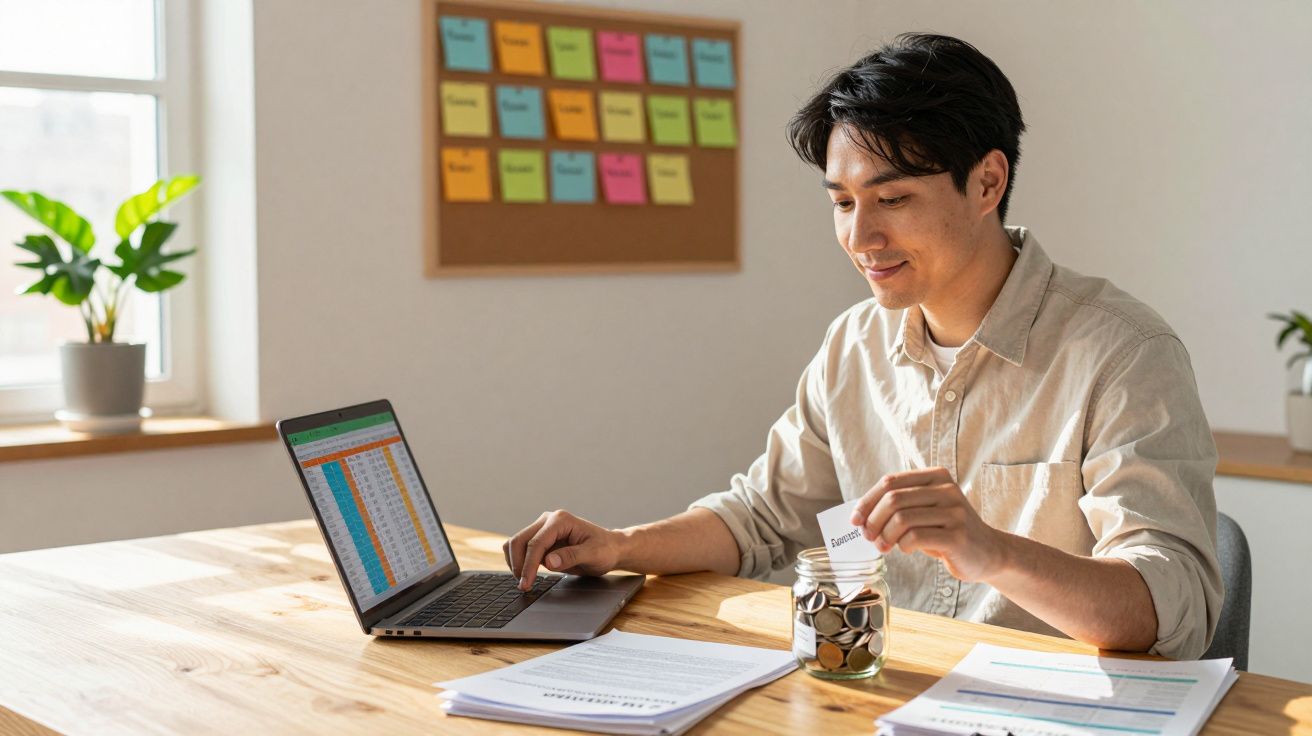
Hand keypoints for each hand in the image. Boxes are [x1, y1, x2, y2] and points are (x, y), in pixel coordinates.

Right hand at [503, 510, 624, 590]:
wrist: (610, 548)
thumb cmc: (605, 549)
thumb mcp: (593, 555)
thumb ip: (571, 556)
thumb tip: (548, 562)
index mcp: (561, 520)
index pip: (536, 543)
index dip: (529, 565)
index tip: (526, 583)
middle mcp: (548, 521)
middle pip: (520, 540)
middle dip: (518, 564)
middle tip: (524, 586)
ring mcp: (543, 529)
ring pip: (516, 544)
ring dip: (515, 562)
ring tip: (524, 582)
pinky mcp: (541, 539)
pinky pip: (521, 548)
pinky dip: (519, 561)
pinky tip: (526, 574)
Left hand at [849, 467, 1009, 582]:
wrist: (987, 553)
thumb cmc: (946, 531)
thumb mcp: (924, 511)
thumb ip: (899, 506)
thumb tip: (860, 515)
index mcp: (936, 477)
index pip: (890, 481)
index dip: (867, 501)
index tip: (855, 520)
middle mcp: (947, 489)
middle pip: (893, 499)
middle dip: (873, 520)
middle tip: (869, 537)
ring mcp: (954, 511)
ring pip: (902, 518)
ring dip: (885, 536)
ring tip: (884, 546)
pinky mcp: (957, 535)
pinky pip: (915, 537)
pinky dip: (902, 545)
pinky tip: (905, 549)